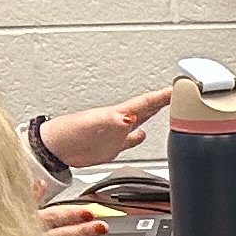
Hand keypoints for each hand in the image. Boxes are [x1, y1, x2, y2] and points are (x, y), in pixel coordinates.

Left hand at [42, 86, 173, 171]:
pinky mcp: (109, 147)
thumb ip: (115, 122)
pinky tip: (141, 136)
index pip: (147, 101)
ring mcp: (115, 134)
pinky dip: (138, 138)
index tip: (182, 87)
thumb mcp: (95, 125)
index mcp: (119, 114)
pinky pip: (129, 140)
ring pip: (140, 120)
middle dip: (165, 100)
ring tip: (167, 108)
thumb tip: (131, 119)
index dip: (165, 95)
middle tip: (181, 93)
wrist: (53, 148)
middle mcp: (119, 122)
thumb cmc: (68, 133)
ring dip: (154, 114)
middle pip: (147, 107)